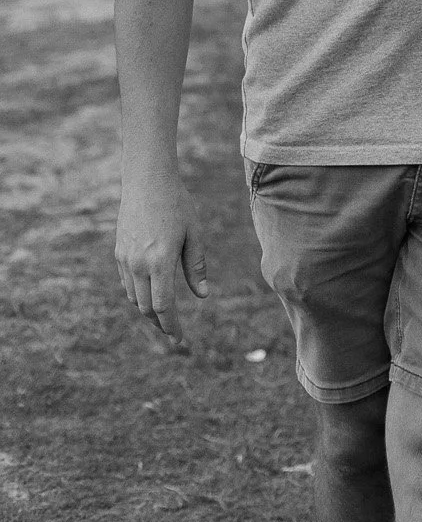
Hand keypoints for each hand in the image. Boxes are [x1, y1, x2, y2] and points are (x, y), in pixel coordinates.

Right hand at [116, 163, 210, 350]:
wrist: (147, 181)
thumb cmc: (177, 204)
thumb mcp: (194, 233)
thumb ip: (196, 266)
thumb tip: (203, 296)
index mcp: (161, 261)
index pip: (163, 306)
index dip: (171, 326)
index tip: (179, 340)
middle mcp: (139, 264)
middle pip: (146, 308)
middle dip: (160, 323)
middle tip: (173, 332)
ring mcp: (126, 259)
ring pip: (134, 298)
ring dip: (148, 310)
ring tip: (164, 315)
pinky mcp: (119, 253)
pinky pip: (128, 283)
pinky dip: (138, 294)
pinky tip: (151, 292)